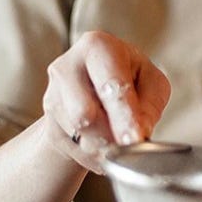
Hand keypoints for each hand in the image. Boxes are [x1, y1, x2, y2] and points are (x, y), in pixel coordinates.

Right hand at [41, 31, 170, 172]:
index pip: (109, 85)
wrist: (96, 87)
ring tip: (120, 141)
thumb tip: (138, 132)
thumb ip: (150, 105)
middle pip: (84, 113)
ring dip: (105, 147)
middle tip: (129, 147)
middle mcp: (68, 66)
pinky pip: (74, 149)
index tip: (134, 138)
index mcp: (97, 47)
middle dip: (110, 135)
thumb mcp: (151, 82)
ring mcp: (53, 95)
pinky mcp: (49, 122)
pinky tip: (106, 145)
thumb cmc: (129, 79)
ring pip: (79, 135)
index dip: (124, 115)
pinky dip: (95, 155)